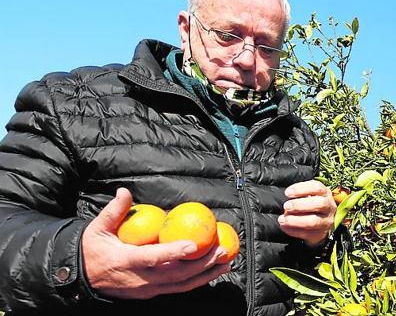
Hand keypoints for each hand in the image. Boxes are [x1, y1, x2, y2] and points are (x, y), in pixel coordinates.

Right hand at [81, 188, 229, 299]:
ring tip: (225, 263)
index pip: (154, 258)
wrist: (80, 277)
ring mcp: (146, 289)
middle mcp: (139, 280)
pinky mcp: (150, 293)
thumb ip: (114, 211)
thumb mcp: (97, 228)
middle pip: (176, 275)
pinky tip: (211, 272)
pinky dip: (196, 281)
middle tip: (220, 250)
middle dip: (202, 264)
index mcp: (126, 261)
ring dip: (205, 275)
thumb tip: (124, 191)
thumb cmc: (91, 249)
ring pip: (181, 285)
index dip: (175, 252)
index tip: (194, 244)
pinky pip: (177, 288)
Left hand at [278, 180, 335, 247]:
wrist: (321, 225)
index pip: (317, 187)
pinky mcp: (320, 234)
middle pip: (319, 204)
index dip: (301, 189)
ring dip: (295, 220)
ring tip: (282, 219)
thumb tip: (288, 197)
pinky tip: (284, 226)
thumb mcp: (309, 196)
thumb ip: (300, 195)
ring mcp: (326, 222)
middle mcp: (329, 207)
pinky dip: (293, 230)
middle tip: (286, 206)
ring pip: (314, 221)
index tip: (287, 193)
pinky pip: (307, 233)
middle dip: (299, 205)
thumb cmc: (311, 205)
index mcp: (325, 193)